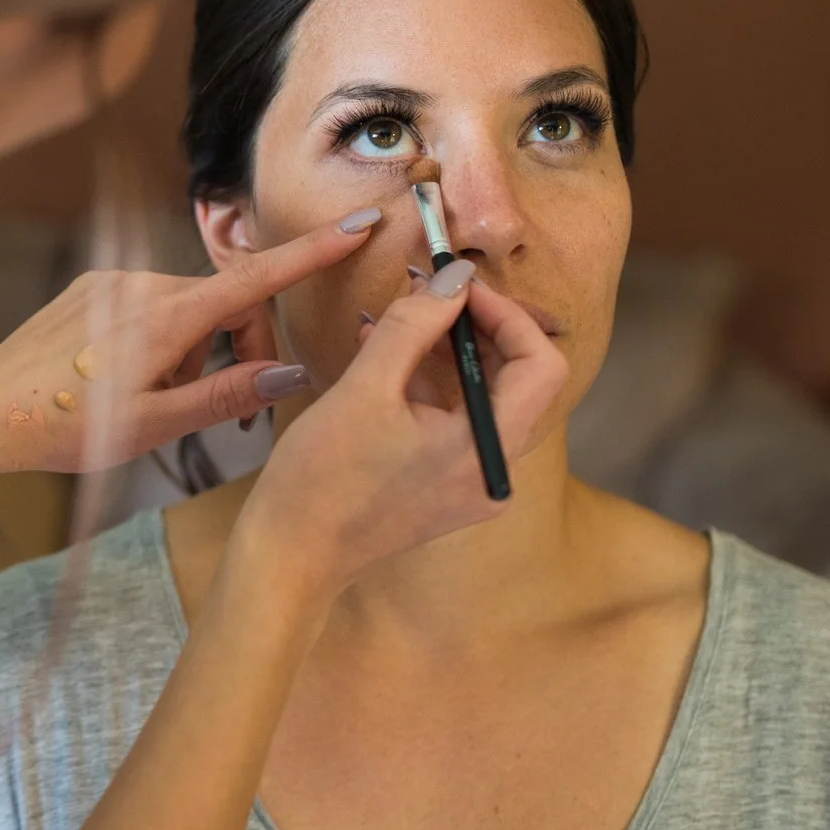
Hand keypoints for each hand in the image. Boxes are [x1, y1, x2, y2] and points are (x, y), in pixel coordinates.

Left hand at [0, 209, 382, 477]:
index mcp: (168, 317)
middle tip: (238, 414)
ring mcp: (117, 282)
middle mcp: (146, 286)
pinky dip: (165, 341)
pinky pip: (153, 306)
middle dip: (245, 350)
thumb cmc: (67, 428)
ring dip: (198, 353)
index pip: (259, 278)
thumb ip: (226, 396)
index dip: (315, 252)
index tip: (362, 224)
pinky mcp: (95, 286)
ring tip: (160, 404)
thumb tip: (291, 374)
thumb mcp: (156, 426)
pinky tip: (129, 382)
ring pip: (190, 309)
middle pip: (228, 303)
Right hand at [239, 271, 569, 598]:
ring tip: (401, 312)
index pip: (539, 365)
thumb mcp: (365, 388)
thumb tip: (454, 276)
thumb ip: (414, 325)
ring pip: (483, 396)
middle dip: (477, 326)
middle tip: (431, 289)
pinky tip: (385, 350)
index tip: (457, 285)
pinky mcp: (446, 486)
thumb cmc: (322, 478)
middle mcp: (494, 471)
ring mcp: (472, 483)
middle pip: (517, 380)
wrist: (290, 553)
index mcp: (487, 451)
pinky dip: (430, 381)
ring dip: (449, 349)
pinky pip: (456, 419)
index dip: (505, 314)